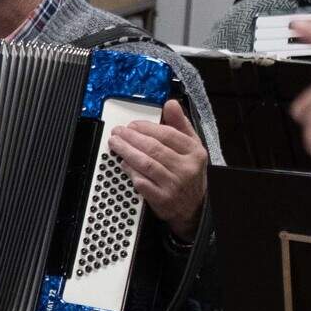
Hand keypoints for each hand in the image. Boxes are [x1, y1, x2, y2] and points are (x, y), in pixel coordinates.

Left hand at [104, 99, 209, 235]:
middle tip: (118, 132)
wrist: (193, 207)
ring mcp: (174, 184)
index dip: (146, 127)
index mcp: (195, 152)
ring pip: (146, 164)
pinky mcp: (162, 199)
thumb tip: (171, 104)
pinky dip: (129, 171)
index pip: (168, 135)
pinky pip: (141, 182)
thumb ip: (180, 124)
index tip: (132, 124)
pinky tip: (122, 164)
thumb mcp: (191, 147)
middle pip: (154, 148)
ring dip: (126, 152)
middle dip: (131, 138)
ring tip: (115, 144)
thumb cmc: (189, 172)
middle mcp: (186, 168)